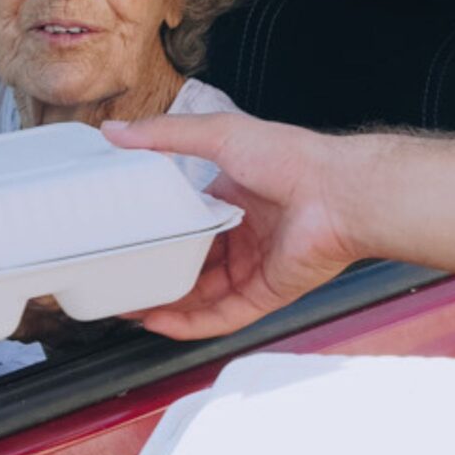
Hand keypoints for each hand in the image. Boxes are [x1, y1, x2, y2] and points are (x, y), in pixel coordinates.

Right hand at [101, 113, 362, 337]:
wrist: (338, 192)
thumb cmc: (292, 158)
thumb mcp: (219, 135)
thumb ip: (165, 135)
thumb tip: (116, 130)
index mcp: (231, 198)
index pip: (184, 222)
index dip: (155, 233)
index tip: (123, 240)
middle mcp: (243, 235)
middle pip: (190, 264)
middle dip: (156, 276)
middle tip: (118, 281)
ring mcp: (254, 268)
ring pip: (200, 296)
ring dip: (165, 305)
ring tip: (127, 307)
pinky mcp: (267, 294)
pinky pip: (222, 316)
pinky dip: (190, 324)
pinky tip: (160, 323)